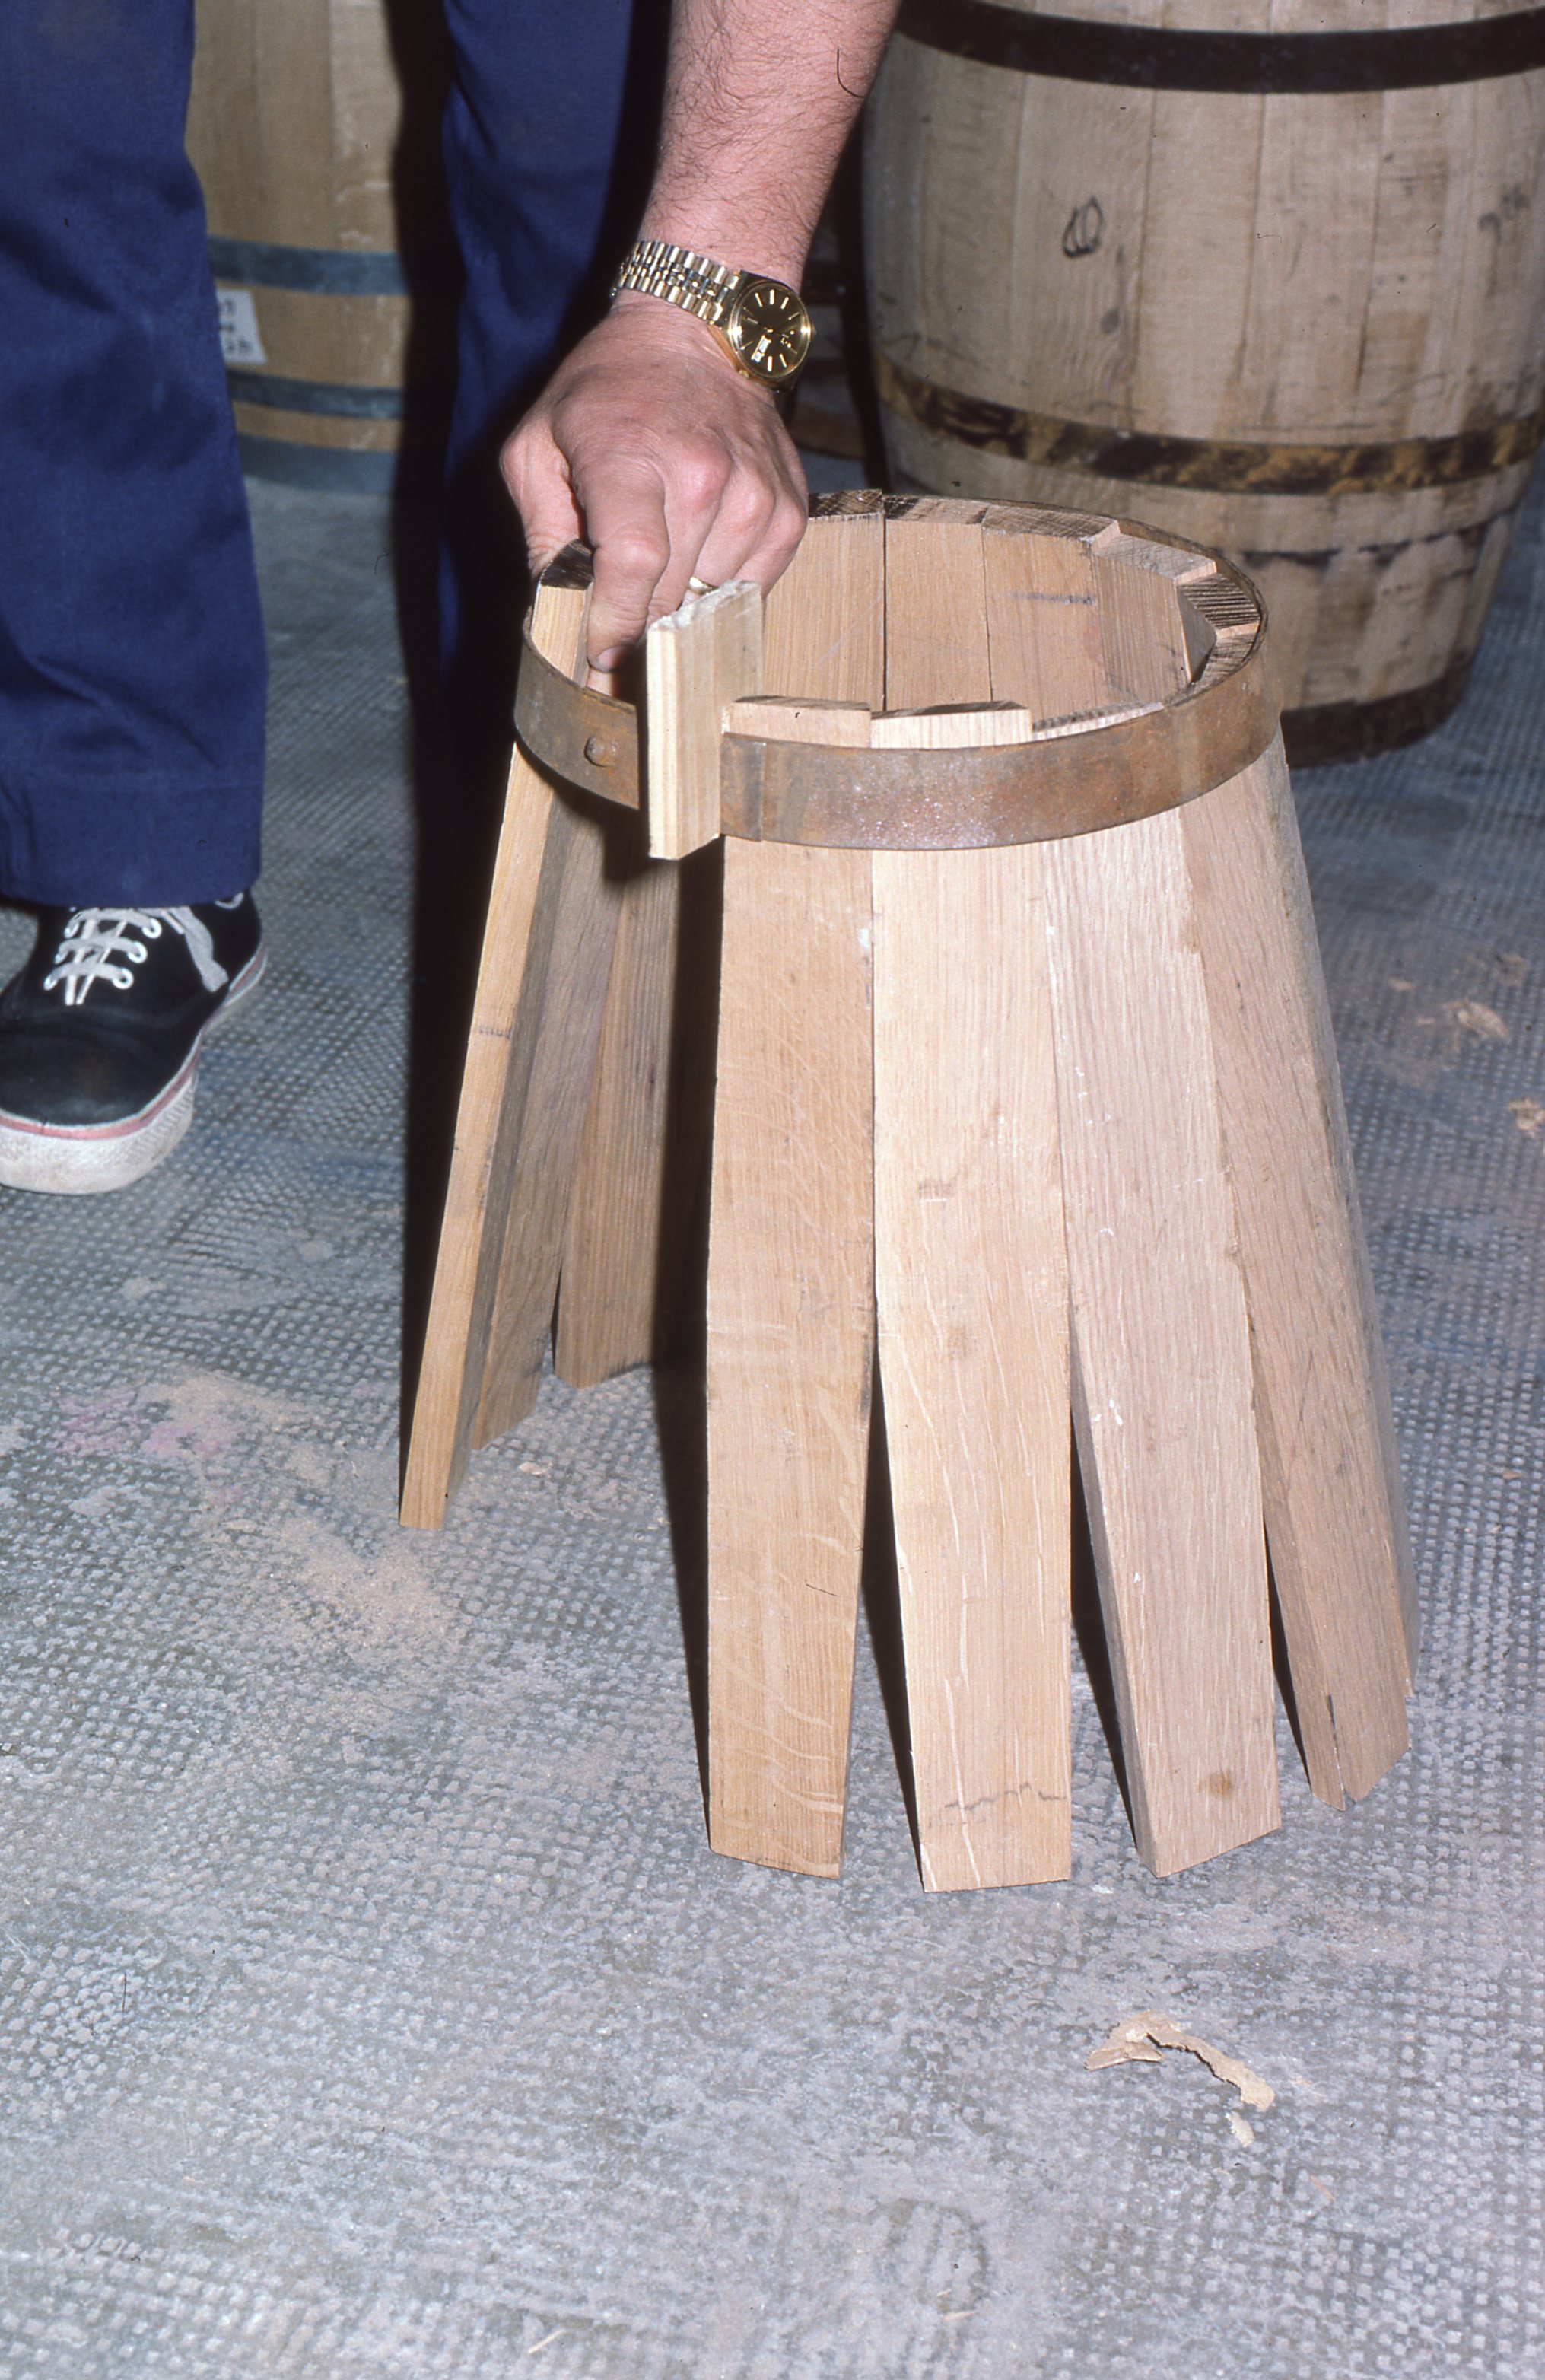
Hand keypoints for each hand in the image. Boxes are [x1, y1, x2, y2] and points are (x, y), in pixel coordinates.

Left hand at [501, 294, 809, 669]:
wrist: (696, 334)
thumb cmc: (606, 391)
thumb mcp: (538, 446)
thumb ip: (541, 533)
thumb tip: (558, 613)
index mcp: (632, 458)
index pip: (634, 566)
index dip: (616, 624)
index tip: (602, 657)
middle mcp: (703, 477)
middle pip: (671, 597)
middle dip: (639, 633)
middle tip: (617, 647)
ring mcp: (755, 496)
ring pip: (713, 601)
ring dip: (681, 607)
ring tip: (659, 580)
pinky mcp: (789, 512)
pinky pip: (751, 588)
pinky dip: (721, 591)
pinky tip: (698, 560)